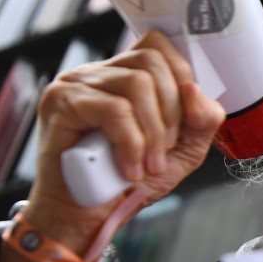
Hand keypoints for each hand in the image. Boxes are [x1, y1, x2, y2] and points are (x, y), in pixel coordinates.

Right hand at [25, 30, 225, 250]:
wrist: (89, 217)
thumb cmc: (131, 180)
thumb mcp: (183, 148)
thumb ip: (201, 117)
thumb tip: (195, 92)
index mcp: (126, 74)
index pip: (158, 44)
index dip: (181, 73)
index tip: (188, 116)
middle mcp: (99, 72)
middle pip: (151, 61)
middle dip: (171, 109)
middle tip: (167, 147)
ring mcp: (76, 83)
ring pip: (135, 83)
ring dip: (152, 131)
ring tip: (148, 163)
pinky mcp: (61, 103)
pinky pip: (113, 110)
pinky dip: (131, 143)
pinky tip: (128, 169)